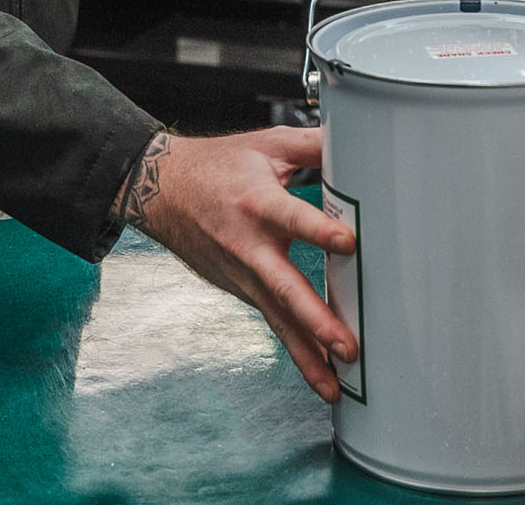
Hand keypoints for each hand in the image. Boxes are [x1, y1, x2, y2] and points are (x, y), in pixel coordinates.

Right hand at [113, 127, 357, 401]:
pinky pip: (271, 320)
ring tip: (335, 386)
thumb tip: (360, 139)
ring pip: (278, 318)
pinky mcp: (242, 289)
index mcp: (257, 202)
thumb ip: (313, 145)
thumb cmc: (219, 165)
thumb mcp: (267, 144)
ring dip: (307, 354)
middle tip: (346, 345)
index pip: (293, 219)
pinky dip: (295, 348)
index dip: (320, 232)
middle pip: (284, 288)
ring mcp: (243, 274)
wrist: (164, 192)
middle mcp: (248, 245)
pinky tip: (319, 373)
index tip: (350, 243)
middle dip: (316, 320)